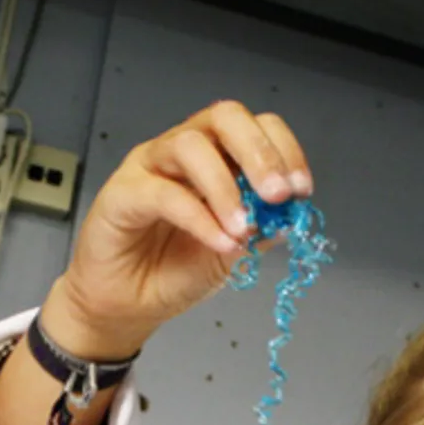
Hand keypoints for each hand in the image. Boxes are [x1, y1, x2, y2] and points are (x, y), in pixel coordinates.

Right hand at [47, 101, 310, 356]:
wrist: (127, 307)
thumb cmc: (172, 272)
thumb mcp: (233, 251)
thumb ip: (261, 228)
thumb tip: (292, 213)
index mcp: (217, 157)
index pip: (256, 127)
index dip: (284, 151)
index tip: (300, 190)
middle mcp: (184, 151)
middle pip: (224, 117)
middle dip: (259, 152)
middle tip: (277, 193)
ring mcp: (150, 167)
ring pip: (191, 145)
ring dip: (226, 186)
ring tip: (243, 227)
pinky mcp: (123, 192)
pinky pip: (164, 193)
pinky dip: (199, 218)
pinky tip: (219, 242)